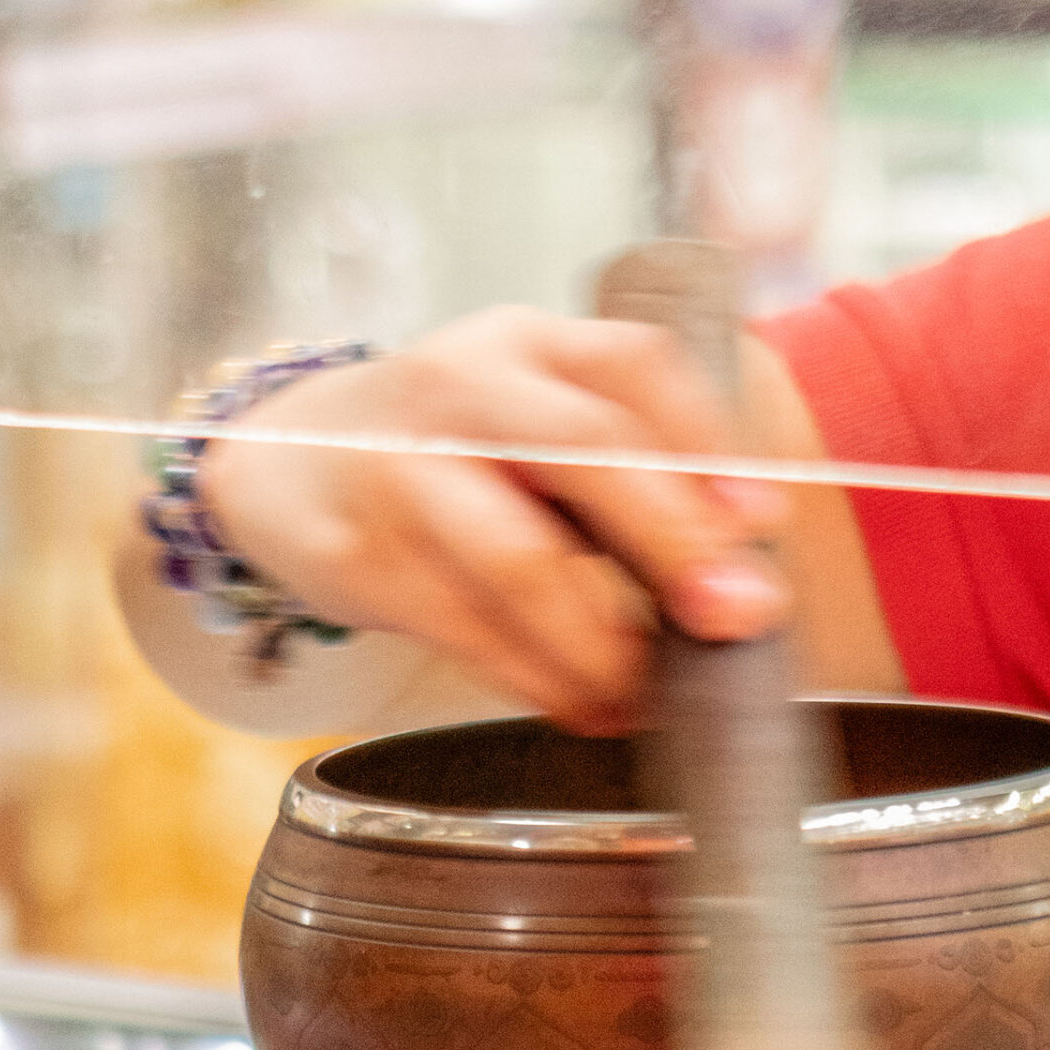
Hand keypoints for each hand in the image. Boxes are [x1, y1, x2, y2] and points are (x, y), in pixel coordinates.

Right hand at [196, 308, 796, 733]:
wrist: (286, 464)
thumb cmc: (454, 454)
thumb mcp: (537, 425)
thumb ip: (634, 473)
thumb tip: (742, 565)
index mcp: (529, 343)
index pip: (634, 368)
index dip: (706, 444)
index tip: (763, 520)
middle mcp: (463, 386)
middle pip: (582, 450)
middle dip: (673, 540)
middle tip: (734, 616)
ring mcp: (403, 466)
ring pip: (522, 561)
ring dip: (601, 644)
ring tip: (645, 693)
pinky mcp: (362, 554)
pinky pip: (470, 630)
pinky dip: (541, 681)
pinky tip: (586, 706)